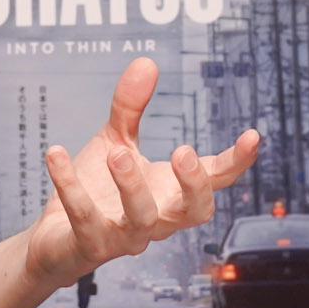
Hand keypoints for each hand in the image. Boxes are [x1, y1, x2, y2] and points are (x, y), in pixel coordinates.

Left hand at [25, 57, 259, 287]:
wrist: (56, 240)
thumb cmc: (96, 192)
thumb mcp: (115, 141)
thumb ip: (131, 108)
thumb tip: (147, 62)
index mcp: (171, 193)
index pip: (214, 181)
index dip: (235, 162)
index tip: (252, 135)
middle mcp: (157, 220)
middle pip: (194, 212)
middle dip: (194, 185)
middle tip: (183, 151)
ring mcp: (124, 237)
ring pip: (142, 219)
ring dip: (132, 186)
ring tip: (117, 153)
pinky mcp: (88, 245)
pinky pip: (84, 219)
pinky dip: (70, 186)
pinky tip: (56, 154)